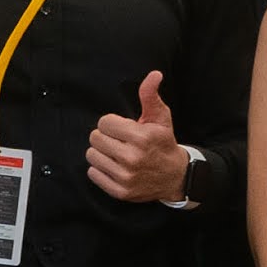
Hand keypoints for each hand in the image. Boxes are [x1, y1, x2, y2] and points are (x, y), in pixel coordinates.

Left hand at [86, 73, 187, 206]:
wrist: (174, 176)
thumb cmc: (163, 143)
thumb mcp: (160, 118)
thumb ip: (150, 95)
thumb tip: (154, 74)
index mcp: (141, 137)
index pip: (104, 122)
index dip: (112, 123)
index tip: (122, 128)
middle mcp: (132, 158)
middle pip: (95, 138)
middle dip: (105, 137)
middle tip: (118, 141)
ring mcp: (125, 177)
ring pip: (91, 155)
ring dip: (101, 152)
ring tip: (116, 153)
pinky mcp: (120, 191)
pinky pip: (93, 173)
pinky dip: (100, 169)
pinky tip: (114, 166)